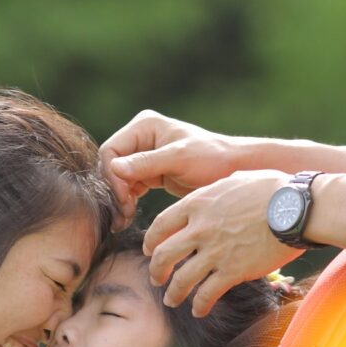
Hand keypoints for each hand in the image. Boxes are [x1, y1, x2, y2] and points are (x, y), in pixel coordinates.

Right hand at [100, 110, 241, 227]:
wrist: (233, 171)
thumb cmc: (212, 159)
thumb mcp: (179, 159)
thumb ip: (146, 163)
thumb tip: (114, 168)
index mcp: (145, 126)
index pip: (111, 150)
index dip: (112, 176)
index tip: (123, 198)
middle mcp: (141, 137)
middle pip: (112, 165)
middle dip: (115, 190)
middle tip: (122, 215)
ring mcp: (144, 156)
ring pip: (118, 179)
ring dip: (119, 199)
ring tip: (124, 220)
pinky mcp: (150, 173)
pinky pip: (129, 187)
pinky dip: (127, 201)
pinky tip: (129, 217)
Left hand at [144, 169, 302, 316]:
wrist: (296, 209)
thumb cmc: (272, 189)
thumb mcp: (234, 180)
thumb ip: (214, 193)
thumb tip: (209, 195)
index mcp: (197, 203)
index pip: (161, 224)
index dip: (151, 240)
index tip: (150, 250)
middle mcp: (200, 229)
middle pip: (163, 255)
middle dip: (156, 270)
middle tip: (156, 278)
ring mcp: (215, 252)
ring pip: (181, 279)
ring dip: (173, 292)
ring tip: (171, 299)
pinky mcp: (233, 271)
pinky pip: (207, 293)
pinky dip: (200, 304)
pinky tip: (199, 310)